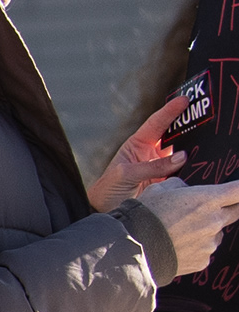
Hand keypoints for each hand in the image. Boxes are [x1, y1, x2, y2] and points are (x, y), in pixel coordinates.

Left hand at [93, 91, 193, 210]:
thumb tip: (181, 157)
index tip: (183, 100)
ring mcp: (161, 167)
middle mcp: (152, 153)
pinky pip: (183, 172)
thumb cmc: (108, 189)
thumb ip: (152, 167)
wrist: (105, 211)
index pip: (156, 123)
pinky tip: (202, 163)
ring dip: (193, 148)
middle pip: (174, 136)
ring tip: (206, 140)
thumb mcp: (126, 174)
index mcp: (137, 145)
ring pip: (182, 153)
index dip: (170, 111)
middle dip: (188, 126)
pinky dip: (192, 167)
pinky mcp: (167, 182)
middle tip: (203, 118)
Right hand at [133, 173, 238, 282]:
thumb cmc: (144, 215)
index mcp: (208, 199)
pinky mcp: (203, 260)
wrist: (130, 249)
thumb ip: (181, 186)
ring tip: (178, 233)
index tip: (238, 190)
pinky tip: (175, 247)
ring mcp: (210, 243)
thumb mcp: (159, 188)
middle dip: (226, 208)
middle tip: (205, 210)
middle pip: (236, 212)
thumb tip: (187, 190)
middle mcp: (215, 221)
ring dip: (205, 231)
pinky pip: (204, 251)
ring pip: (216, 233)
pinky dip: (194, 248)